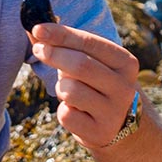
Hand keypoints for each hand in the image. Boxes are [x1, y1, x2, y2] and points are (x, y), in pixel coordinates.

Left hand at [30, 22, 141, 149]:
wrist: (120, 126)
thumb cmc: (96, 84)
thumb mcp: (91, 62)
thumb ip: (66, 45)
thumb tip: (35, 29)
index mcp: (126, 63)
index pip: (90, 43)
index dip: (61, 34)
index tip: (38, 28)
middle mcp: (125, 87)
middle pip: (81, 65)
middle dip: (54, 55)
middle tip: (38, 49)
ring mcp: (114, 112)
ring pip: (70, 91)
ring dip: (60, 87)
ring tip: (69, 91)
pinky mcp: (100, 132)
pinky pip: (66, 115)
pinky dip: (64, 110)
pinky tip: (76, 112)